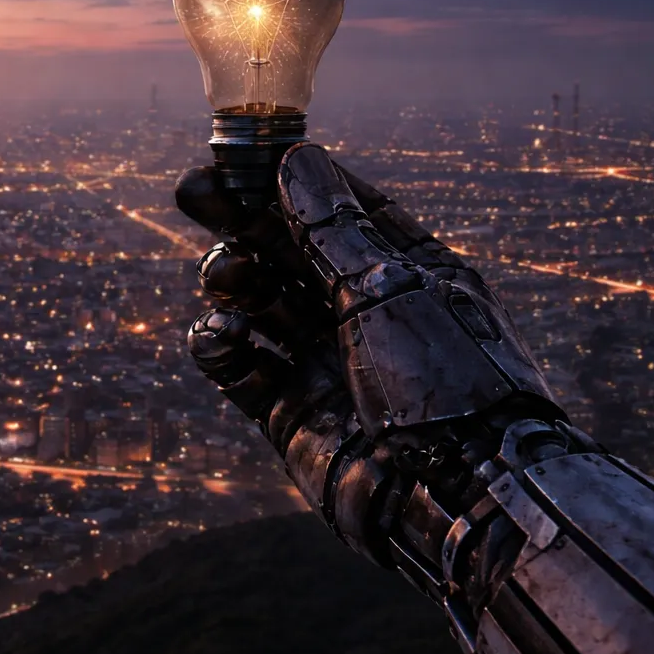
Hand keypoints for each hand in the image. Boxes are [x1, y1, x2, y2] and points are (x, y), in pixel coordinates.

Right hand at [175, 142, 566, 566]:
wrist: (460, 496)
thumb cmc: (445, 379)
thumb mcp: (388, 287)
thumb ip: (329, 228)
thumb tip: (295, 157)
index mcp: (404, 269)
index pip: (338, 207)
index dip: (288, 180)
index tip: (243, 157)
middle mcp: (361, 310)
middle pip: (286, 249)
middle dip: (241, 220)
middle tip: (193, 192)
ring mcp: (324, 361)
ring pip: (258, 301)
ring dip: (231, 279)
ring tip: (228, 278)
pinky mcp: (291, 412)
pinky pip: (241, 367)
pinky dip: (221, 344)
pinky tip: (218, 333)